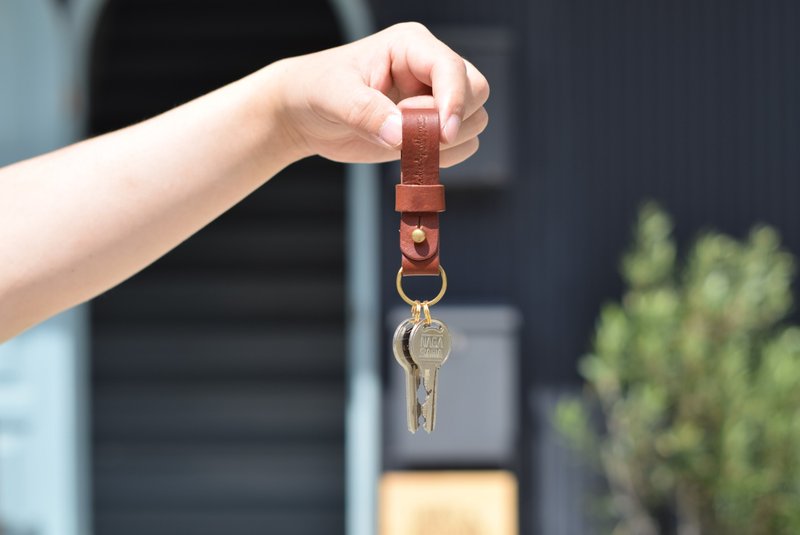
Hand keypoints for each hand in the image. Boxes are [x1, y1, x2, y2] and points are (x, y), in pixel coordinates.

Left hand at [268, 22, 489, 166]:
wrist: (306, 113)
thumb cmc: (316, 89)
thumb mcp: (334, 96)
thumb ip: (367, 112)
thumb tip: (400, 134)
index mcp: (411, 46)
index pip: (452, 68)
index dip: (454, 101)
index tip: (441, 133)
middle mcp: (430, 70)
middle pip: (477, 92)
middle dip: (450, 121)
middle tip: (404, 134)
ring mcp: (435, 100)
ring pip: (475, 122)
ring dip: (445, 143)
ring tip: (398, 143)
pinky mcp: (432, 129)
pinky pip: (462, 147)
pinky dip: (442, 159)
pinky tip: (407, 157)